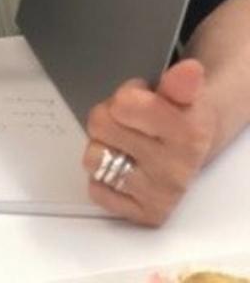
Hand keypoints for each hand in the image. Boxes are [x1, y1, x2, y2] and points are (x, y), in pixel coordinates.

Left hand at [83, 59, 216, 225]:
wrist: (192, 150)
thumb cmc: (177, 116)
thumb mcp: (179, 93)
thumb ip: (178, 82)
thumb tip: (189, 70)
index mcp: (188, 133)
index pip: (124, 104)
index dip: (124, 96)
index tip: (139, 98)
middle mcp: (176, 169)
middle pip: (100, 125)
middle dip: (109, 117)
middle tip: (129, 122)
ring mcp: (159, 195)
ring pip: (93, 158)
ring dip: (103, 146)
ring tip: (124, 144)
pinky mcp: (142, 215)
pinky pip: (96, 189)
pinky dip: (103, 178)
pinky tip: (123, 169)